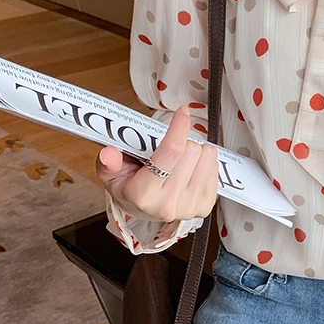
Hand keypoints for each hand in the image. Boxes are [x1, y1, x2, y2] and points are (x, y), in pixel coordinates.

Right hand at [95, 104, 218, 223]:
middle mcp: (168, 203)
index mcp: (144, 194)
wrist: (144, 211)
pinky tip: (189, 169)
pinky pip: (215, 167)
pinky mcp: (205, 205)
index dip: (179, 127)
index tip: (182, 112)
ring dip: (194, 152)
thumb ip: (109, 162)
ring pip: (206, 156)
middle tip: (169, 150)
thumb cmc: (129, 190)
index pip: (171, 152)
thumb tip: (109, 153)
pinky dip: (203, 163)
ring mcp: (190, 206)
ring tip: (179, 160)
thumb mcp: (111, 175)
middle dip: (181, 142)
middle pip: (191, 150)